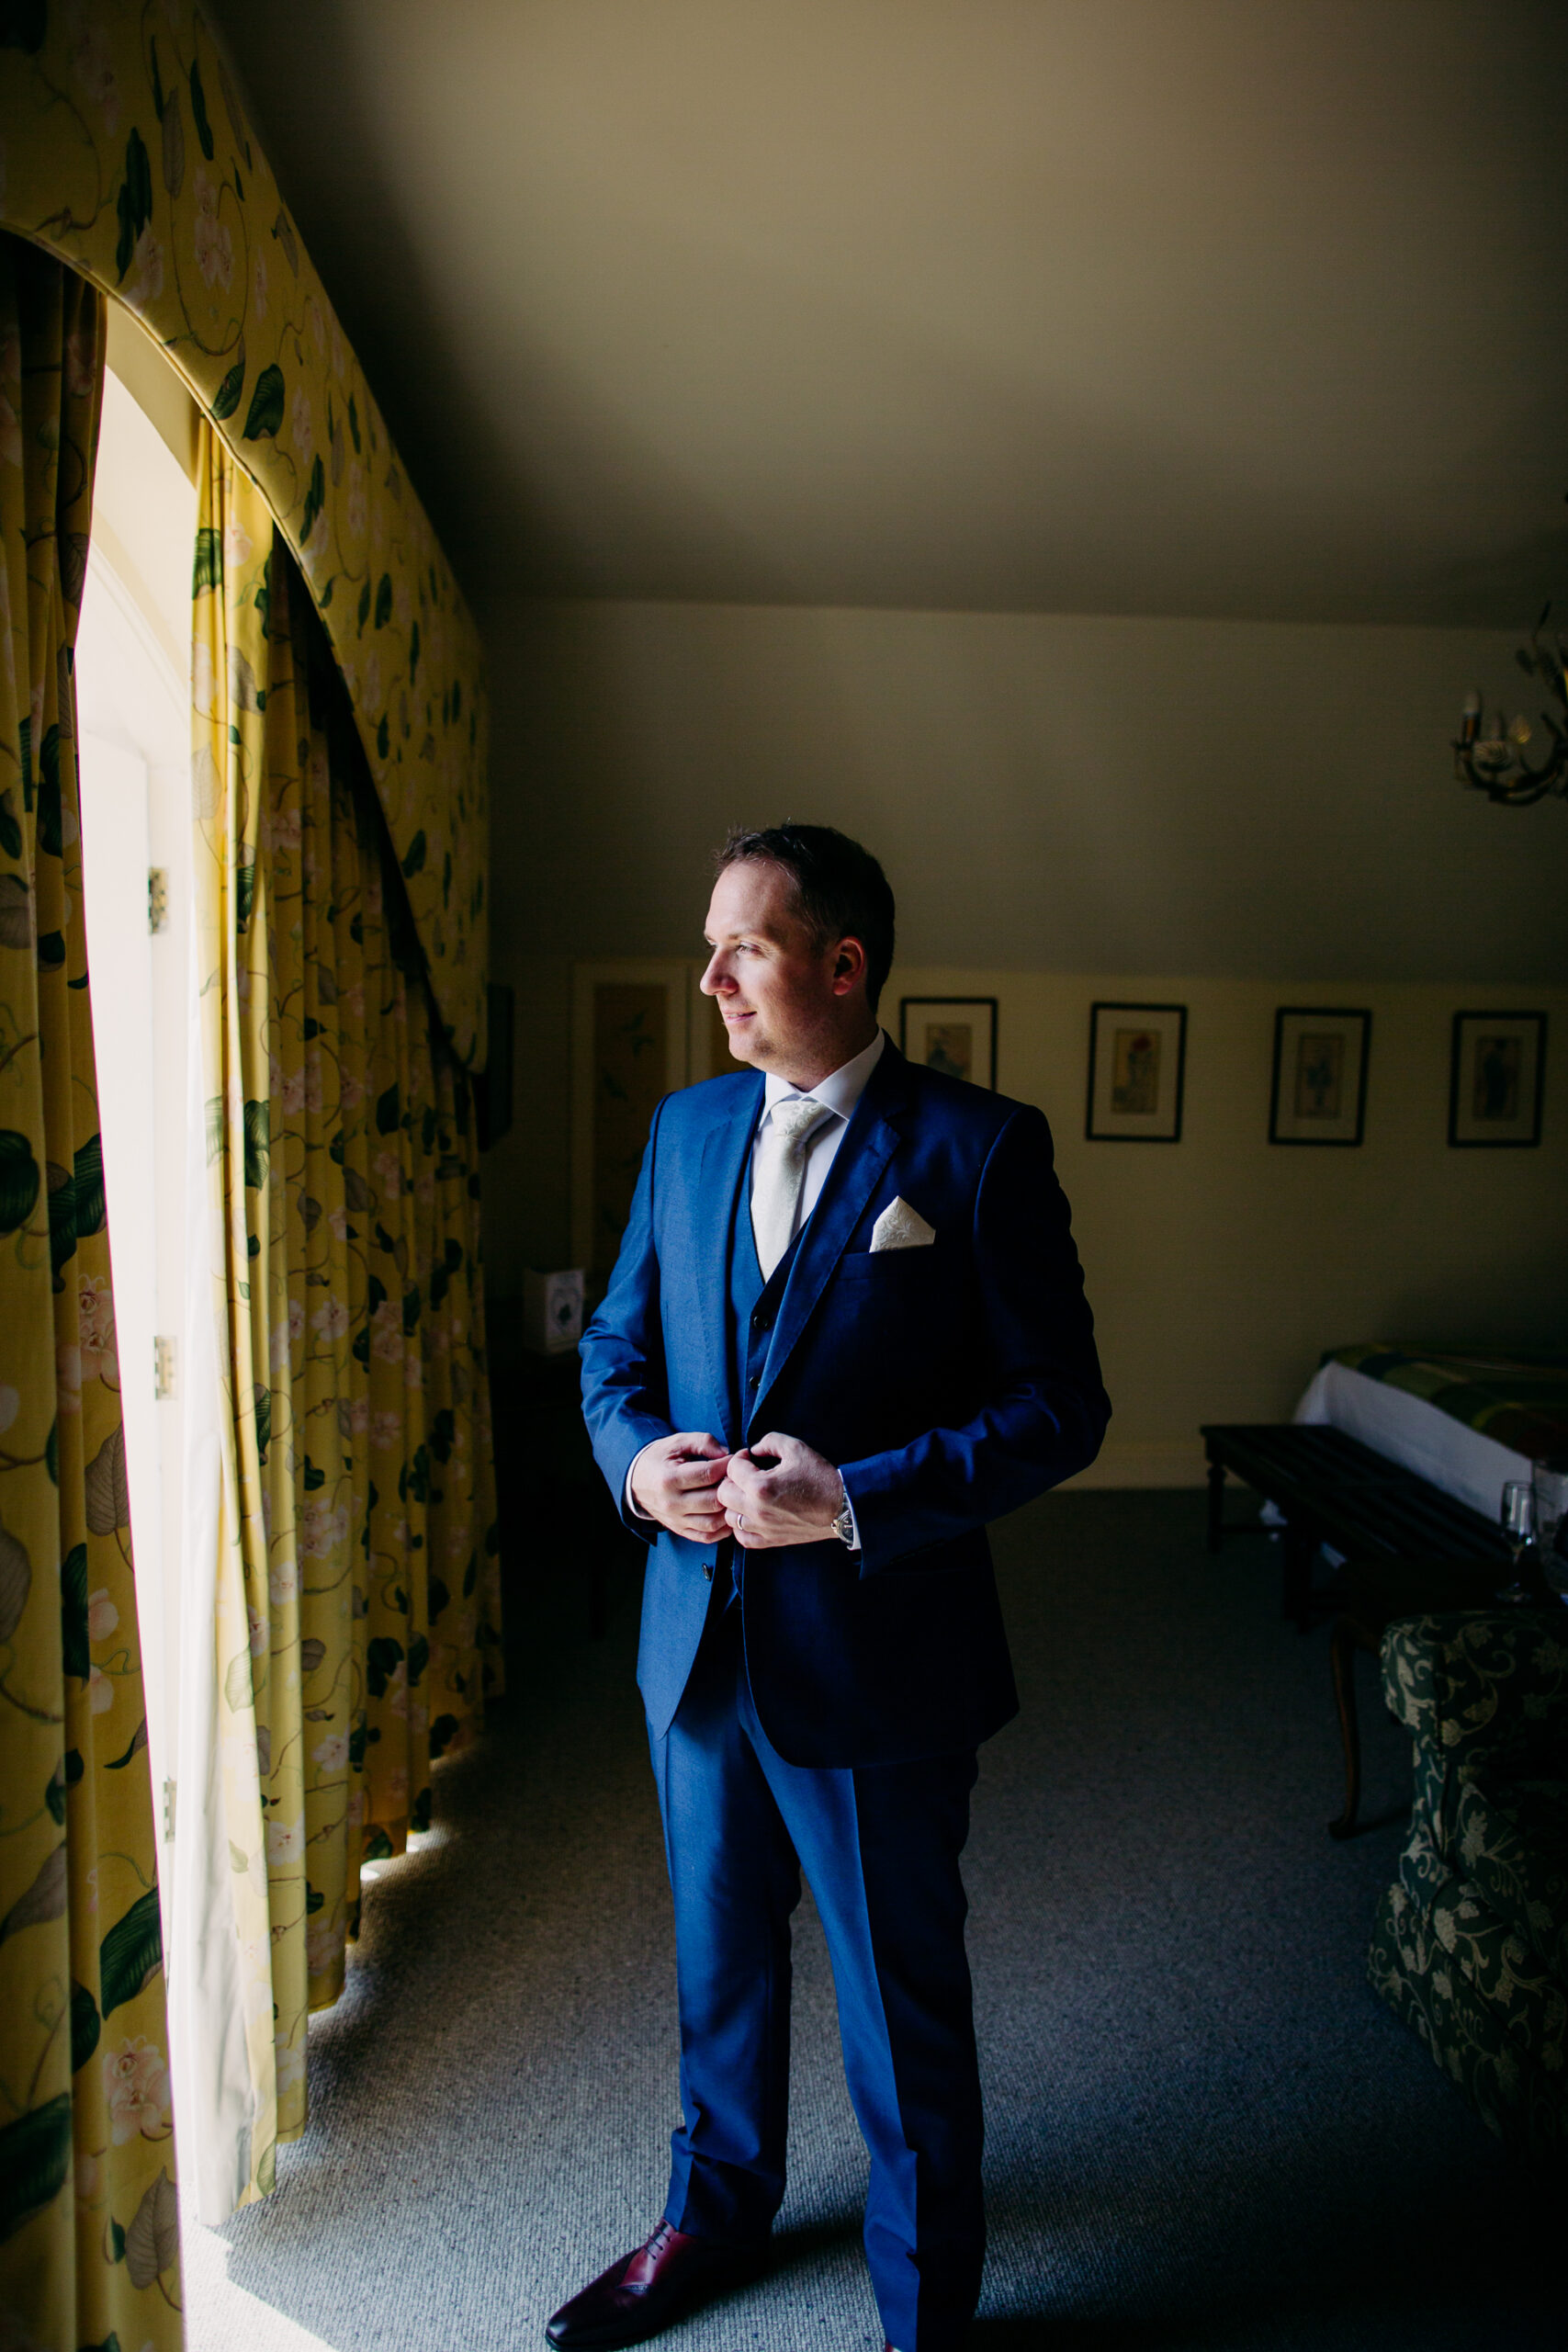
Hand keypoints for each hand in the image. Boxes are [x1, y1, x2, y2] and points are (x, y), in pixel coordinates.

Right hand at [630, 1432, 730, 1541]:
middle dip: (731, 1488)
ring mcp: (675, 1520)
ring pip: (713, 1523)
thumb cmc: (660, 1458)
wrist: (636, 1480)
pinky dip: (722, 1529)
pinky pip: (706, 1537)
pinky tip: (727, 1513)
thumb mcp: (677, 1442)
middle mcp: (672, 1503)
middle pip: (713, 1501)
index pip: (708, 1474)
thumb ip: (703, 1442)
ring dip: (729, 1510)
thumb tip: (727, 1454)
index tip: (736, 1458)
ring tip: (734, 1495)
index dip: (728, 1465)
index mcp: (669, 1479)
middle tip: (738, 1478)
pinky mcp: (680, 1530)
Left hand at [718, 1432, 842, 1549]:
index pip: (732, 1469)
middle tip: (745, 1475)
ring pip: (729, 1517)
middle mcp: (757, 1510)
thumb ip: (769, 1442)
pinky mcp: (771, 1540)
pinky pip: (742, 1537)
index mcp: (761, 1486)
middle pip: (723, 1494)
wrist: (843, 1507)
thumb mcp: (797, 1448)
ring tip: (748, 1494)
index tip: (750, 1457)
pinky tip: (751, 1515)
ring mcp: (763, 1528)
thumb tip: (754, 1450)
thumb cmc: (821, 1477)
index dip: (739, 1458)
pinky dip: (741, 1526)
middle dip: (731, 1480)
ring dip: (734, 1503)